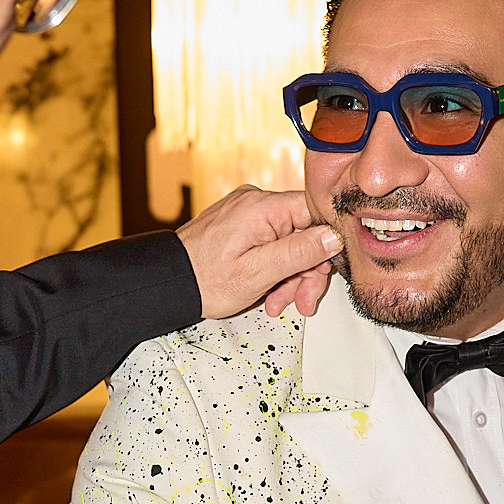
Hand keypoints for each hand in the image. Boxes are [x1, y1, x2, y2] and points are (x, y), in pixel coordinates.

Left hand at [179, 186, 340, 320]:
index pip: (315, 211)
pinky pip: (272, 241)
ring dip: (290, 274)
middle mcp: (255, 202)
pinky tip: (269, 289)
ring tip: (278, 301)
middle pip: (304, 231)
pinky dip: (275, 266)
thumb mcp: (259, 273)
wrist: (170, 283)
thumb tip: (333, 236)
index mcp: (261, 207)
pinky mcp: (242, 223)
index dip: (327, 242)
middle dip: (306, 269)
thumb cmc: (204, 280)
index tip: (324, 269)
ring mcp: (247, 212)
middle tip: (301, 300)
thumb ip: (299, 252)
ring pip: (289, 240)